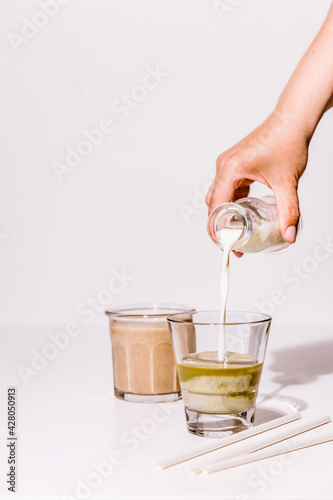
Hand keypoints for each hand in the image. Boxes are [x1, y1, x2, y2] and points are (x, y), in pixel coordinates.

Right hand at [206, 110, 308, 243]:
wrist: (292, 120)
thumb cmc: (287, 142)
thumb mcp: (286, 182)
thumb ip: (288, 211)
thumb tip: (289, 234)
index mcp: (230, 170)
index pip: (216, 207)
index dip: (218, 229)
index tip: (225, 244)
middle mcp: (224, 166)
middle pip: (213, 203)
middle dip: (221, 225)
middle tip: (232, 243)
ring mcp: (228, 164)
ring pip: (219, 196)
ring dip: (226, 214)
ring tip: (237, 232)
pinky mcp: (235, 164)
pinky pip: (227, 187)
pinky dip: (232, 202)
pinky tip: (244, 213)